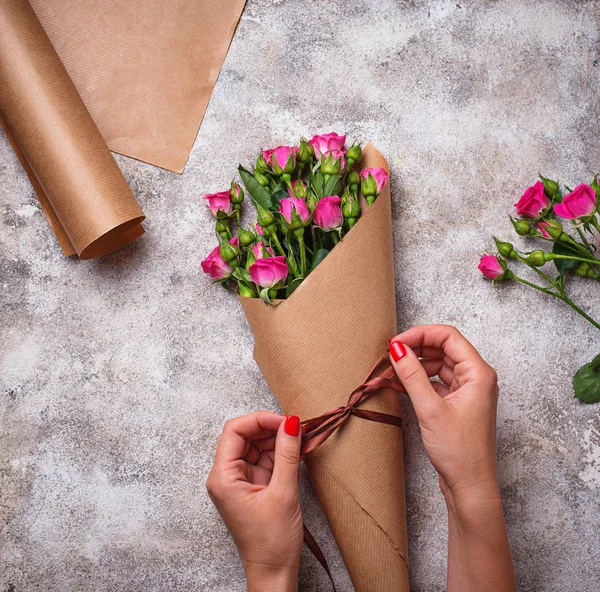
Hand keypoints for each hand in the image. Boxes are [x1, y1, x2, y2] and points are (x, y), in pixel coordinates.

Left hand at [206, 412, 302, 591]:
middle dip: (271, 428)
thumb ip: (287, 453)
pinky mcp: (253, 485)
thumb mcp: (283, 492)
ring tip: (301, 438)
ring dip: (278, 439)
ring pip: (257, 446)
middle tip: (298, 427)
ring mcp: (240, 480)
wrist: (274, 573)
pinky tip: (297, 450)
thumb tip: (292, 423)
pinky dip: (280, 453)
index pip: (235, 431)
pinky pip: (265, 459)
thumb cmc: (272, 541)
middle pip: (245, 436)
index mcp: (223, 477)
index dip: (260, 420)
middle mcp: (227, 475)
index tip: (286, 420)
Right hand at [389, 324, 499, 502]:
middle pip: (443, 348)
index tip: (396, 342)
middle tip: (391, 354)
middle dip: (416, 347)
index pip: (448, 337)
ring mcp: (467, 390)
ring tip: (392, 370)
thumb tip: (398, 349)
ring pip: (438, 365)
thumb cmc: (460, 452)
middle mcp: (476, 378)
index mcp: (478, 373)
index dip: (420, 334)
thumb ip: (412, 375)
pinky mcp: (457, 403)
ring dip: (416, 364)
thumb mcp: (430, 409)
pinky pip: (436, 382)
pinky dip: (419, 380)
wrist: (470, 486)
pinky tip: (400, 383)